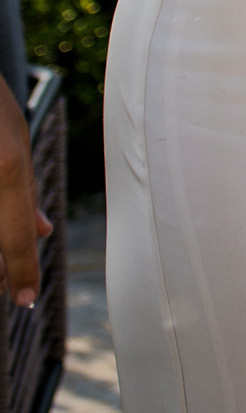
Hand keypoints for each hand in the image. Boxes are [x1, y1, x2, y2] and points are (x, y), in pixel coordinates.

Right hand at [0, 95, 47, 308]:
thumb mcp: (14, 142)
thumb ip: (25, 190)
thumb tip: (43, 233)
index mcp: (6, 168)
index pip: (15, 235)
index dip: (20, 272)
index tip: (24, 299)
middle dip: (1, 267)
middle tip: (8, 285)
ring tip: (4, 267)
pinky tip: (1, 233)